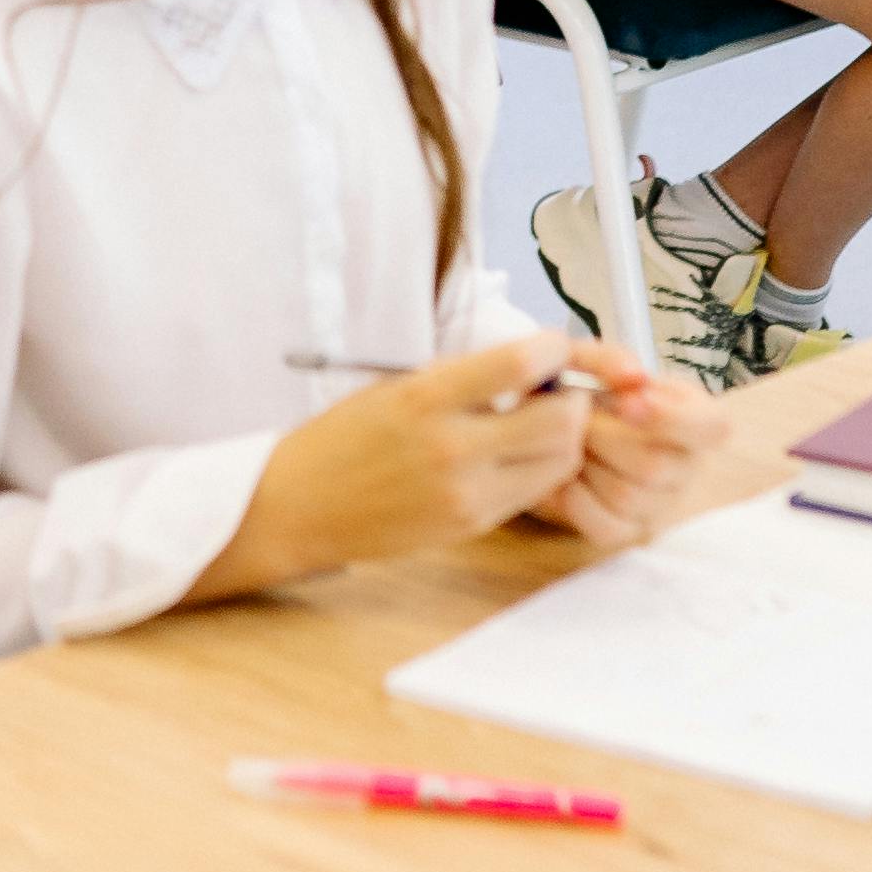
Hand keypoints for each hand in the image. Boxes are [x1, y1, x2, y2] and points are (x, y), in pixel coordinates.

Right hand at [236, 335, 604, 583]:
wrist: (300, 507)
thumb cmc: (340, 440)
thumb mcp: (392, 388)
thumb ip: (459, 377)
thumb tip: (525, 361)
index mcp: (425, 397)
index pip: (519, 364)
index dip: (553, 350)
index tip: (552, 346)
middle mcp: (451, 446)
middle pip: (559, 420)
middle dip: (571, 399)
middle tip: (559, 390)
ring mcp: (465, 492)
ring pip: (559, 461)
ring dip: (564, 438)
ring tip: (541, 424)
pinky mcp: (471, 524)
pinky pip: (533, 491)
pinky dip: (540, 470)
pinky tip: (518, 456)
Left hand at [538, 352, 735, 548]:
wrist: (583, 424)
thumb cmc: (606, 391)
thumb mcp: (615, 365)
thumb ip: (618, 362)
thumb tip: (629, 379)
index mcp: (702, 422)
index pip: (709, 427)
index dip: (668, 418)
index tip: (626, 401)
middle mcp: (689, 469)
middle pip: (655, 467)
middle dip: (603, 439)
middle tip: (572, 416)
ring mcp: (662, 505)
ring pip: (626, 497)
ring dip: (586, 465)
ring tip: (565, 441)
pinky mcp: (629, 532)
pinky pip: (605, 528)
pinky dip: (575, 500)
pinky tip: (561, 473)